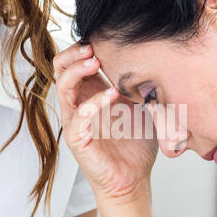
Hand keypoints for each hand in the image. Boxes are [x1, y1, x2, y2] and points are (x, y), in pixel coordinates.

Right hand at [54, 40, 158, 206]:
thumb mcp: (142, 107)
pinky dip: (93, 103)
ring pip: (63, 88)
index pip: (73, 63)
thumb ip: (141, 85)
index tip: (101, 38)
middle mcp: (78, 106)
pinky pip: (78, 119)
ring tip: (96, 61)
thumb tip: (156, 58)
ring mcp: (75, 123)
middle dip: (74, 53)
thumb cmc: (136, 145)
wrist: (134, 179)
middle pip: (60, 69)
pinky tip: (111, 95)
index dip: (82, 47)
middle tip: (93, 46)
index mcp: (89, 95)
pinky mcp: (78, 141)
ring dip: (78, 71)